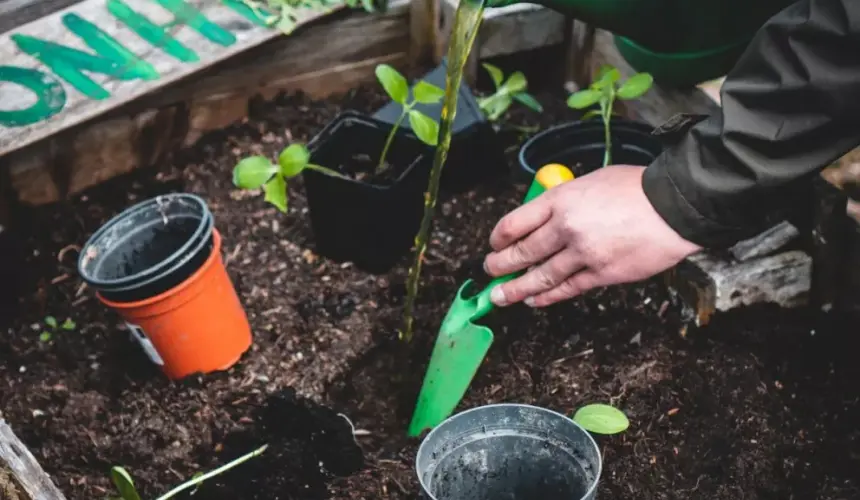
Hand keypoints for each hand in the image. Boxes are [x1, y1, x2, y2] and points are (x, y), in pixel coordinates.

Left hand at [483, 165, 701, 306]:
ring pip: (540, 277)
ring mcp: (583, 253)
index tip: (494, 244)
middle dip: (500, 266)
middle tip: (489, 272)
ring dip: (516, 289)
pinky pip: (566, 289)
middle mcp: (566, 227)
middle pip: (522, 252)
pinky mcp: (601, 273)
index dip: (498, 238)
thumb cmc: (636, 189)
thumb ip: (564, 200)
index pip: (515, 222)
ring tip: (500, 296)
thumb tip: (545, 217)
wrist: (674, 206)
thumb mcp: (591, 181)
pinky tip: (534, 300)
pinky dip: (547, 297)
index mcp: (561, 199)